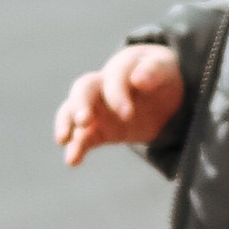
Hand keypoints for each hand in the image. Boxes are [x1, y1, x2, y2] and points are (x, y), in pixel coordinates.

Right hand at [55, 44, 184, 166]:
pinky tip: (72, 161)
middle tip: (84, 121)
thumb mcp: (165, 69)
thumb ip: (154, 72)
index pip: (113, 77)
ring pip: (73, 111)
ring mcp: (98, 108)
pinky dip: (76, 148)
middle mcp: (103, 85)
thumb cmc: (162, 76)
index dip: (117, 95)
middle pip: (83, 89)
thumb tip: (138, 79)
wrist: (162, 94)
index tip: (127, 114)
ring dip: (67, 124)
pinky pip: (83, 137)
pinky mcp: (99, 130)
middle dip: (81, 104)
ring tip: (63, 140)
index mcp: (121, 68)